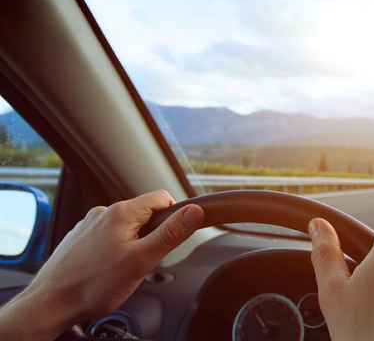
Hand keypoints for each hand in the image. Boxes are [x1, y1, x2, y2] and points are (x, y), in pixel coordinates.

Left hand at [0, 190, 203, 340]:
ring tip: (121, 269)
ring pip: (125, 227)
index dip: (173, 216)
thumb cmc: (92, 286)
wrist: (49, 305)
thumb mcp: (142, 260)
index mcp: (120, 213)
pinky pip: (106, 237)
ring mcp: (88, 225)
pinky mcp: (79, 239)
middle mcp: (103, 213)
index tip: (170, 238)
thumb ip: (171, 234)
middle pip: (143, 213)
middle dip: (151, 235)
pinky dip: (113, 249)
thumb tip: (194, 212)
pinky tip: (105, 270)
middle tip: (143, 261)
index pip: (161, 197)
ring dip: (132, 243)